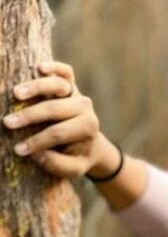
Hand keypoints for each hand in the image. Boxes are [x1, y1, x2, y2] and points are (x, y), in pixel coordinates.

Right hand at [2, 60, 101, 179]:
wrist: (91, 144)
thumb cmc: (77, 157)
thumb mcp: (73, 169)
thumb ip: (57, 165)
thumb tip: (36, 153)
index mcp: (87, 128)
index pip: (58, 133)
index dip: (37, 141)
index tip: (18, 150)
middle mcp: (85, 108)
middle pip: (55, 109)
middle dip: (29, 116)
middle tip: (7, 123)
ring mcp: (78, 94)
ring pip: (59, 85)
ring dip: (36, 88)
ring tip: (15, 94)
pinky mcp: (72, 84)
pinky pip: (66, 72)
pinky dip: (55, 67)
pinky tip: (39, 68)